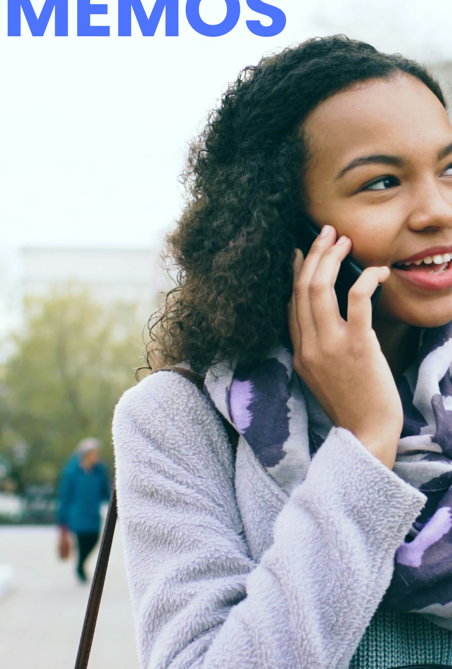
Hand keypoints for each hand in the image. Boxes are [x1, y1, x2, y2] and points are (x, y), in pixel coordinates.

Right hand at [288, 224, 402, 468]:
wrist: (366, 435)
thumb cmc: (352, 407)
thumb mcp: (320, 378)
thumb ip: (316, 350)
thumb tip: (324, 323)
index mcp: (299, 353)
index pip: (291, 302)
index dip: (297, 271)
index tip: (305, 251)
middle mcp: (309, 346)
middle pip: (303, 288)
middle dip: (314, 254)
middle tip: (328, 233)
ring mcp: (331, 346)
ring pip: (320, 288)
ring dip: (331, 258)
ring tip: (345, 241)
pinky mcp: (358, 347)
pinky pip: (357, 300)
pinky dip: (366, 279)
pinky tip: (377, 271)